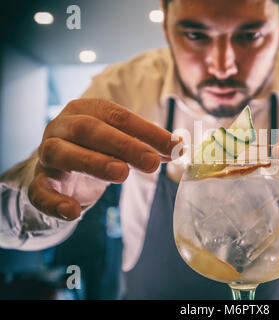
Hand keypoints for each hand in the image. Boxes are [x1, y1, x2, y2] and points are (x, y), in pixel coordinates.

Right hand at [28, 99, 180, 220]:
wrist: (58, 170)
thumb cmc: (96, 150)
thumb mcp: (122, 145)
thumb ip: (148, 146)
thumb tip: (179, 148)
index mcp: (86, 110)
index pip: (118, 116)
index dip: (147, 131)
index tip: (174, 146)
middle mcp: (63, 126)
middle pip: (90, 130)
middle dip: (123, 145)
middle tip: (150, 163)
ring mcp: (47, 153)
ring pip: (63, 152)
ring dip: (93, 162)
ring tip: (122, 174)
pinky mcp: (38, 181)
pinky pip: (39, 191)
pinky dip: (54, 202)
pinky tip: (73, 212)